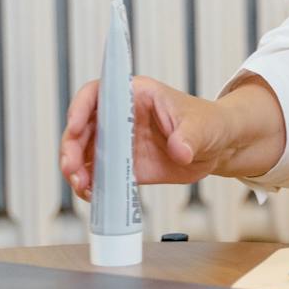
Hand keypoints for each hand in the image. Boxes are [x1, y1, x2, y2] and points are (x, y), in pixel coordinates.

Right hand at [58, 74, 234, 198]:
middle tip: (72, 168)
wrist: (217, 147)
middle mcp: (120, 117)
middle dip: (71, 147)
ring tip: (82, 185)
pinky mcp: (123, 166)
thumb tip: (180, 150)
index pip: (98, 93)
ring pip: (84, 152)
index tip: (74, 126)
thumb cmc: (208, 123)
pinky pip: (99, 175)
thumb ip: (189, 137)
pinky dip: (90, 185)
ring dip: (76, 169)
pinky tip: (92, 195)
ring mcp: (119, 142)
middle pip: (82, 127)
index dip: (80, 107)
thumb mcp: (202, 126)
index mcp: (135, 95)